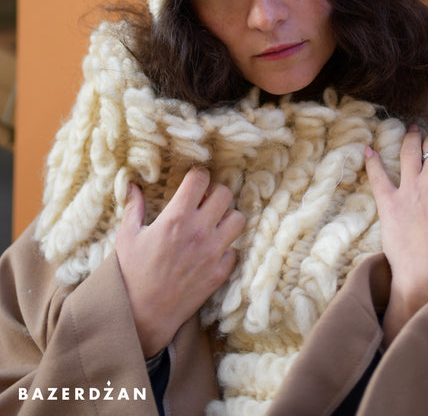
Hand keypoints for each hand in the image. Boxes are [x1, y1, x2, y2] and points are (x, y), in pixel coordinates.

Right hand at [115, 167, 245, 357]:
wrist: (142, 314)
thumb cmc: (131, 273)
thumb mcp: (127, 236)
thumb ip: (133, 207)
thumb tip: (132, 185)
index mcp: (176, 217)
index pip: (201, 179)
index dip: (198, 176)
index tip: (194, 182)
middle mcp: (199, 231)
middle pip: (225, 193)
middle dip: (216, 193)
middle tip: (205, 201)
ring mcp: (213, 252)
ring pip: (238, 219)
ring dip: (227, 218)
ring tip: (213, 224)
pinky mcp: (220, 272)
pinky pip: (235, 250)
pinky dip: (227, 248)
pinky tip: (211, 251)